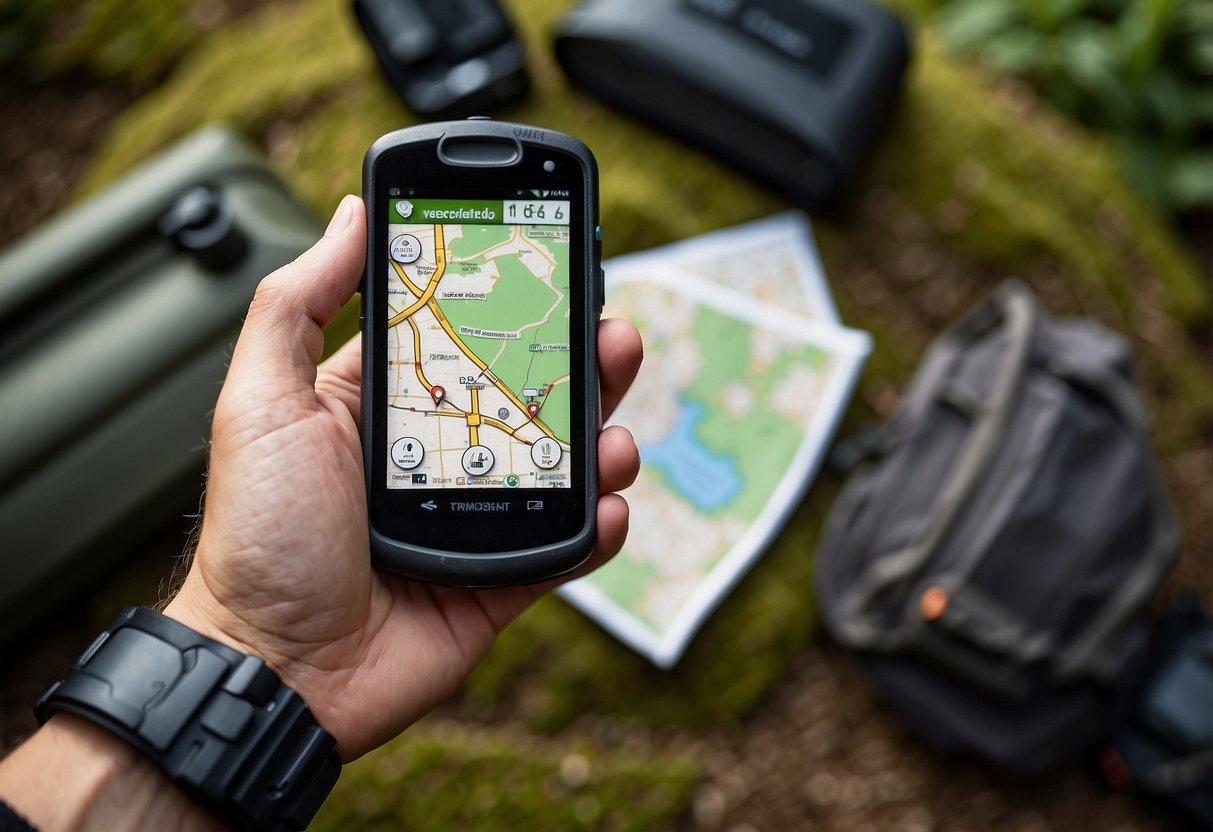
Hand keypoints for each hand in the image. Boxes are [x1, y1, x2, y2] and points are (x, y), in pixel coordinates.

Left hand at [166, 195, 641, 760]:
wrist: (274, 668)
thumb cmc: (259, 535)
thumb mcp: (263, 400)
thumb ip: (301, 303)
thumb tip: (351, 215)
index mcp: (386, 406)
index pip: (465, 340)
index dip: (513, 307)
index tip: (553, 271)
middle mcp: (439, 454)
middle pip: (531, 395)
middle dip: (580, 362)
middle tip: (611, 334)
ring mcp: (476, 518)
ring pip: (562, 466)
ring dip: (603, 439)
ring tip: (615, 431)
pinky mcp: (501, 580)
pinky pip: (567, 548)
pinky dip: (598, 528)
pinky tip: (608, 507)